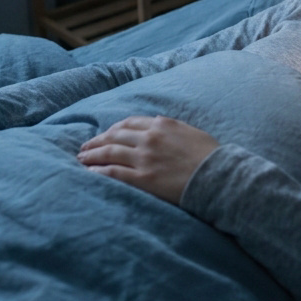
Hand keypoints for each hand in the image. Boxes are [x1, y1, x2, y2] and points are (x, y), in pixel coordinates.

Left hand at [78, 115, 219, 204]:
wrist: (219, 177)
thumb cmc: (210, 156)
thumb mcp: (191, 132)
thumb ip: (171, 128)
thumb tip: (157, 123)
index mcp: (162, 125)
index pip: (129, 122)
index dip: (113, 128)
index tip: (106, 134)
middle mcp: (150, 138)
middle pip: (115, 135)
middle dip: (97, 141)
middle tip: (85, 147)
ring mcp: (145, 158)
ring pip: (110, 152)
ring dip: (92, 155)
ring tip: (81, 158)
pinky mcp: (143, 178)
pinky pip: (114, 172)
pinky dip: (99, 171)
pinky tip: (89, 172)